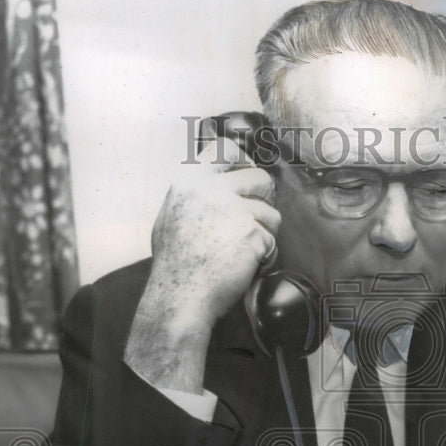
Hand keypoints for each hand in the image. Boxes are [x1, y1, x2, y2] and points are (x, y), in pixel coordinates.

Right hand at [125, 136, 280, 392]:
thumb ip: (197, 195)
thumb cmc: (176, 264)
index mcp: (189, 182)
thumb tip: (222, 181)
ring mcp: (232, 210)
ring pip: (270, 212)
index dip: (244, 160)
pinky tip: (246, 266)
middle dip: (265, 199)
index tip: (248, 173)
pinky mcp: (251, 233)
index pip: (225, 149)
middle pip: (259, 178)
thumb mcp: (173, 216)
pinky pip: (272, 240)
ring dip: (265, 234)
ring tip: (244, 252)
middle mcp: (210, 190)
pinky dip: (265, 256)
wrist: (180, 296)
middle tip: (258, 219)